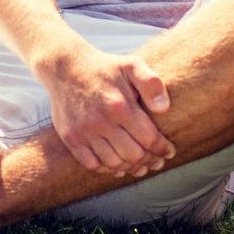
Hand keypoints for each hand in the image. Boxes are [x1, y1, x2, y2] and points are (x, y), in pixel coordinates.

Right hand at [40, 42, 172, 177]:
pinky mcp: (71, 138)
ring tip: (139, 165)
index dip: (162, 149)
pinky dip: (107, 169)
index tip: (169, 151)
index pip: (149, 139)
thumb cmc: (104, 68)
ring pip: (114, 163)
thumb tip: (164, 108)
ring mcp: (84, 132)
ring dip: (130, 167)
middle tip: (156, 160)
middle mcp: (101, 122)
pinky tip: (117, 165)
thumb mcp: (131, 65)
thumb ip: (151, 83)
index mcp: (120, 106)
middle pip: (133, 155)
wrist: (65, 68)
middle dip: (149, 160)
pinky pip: (92, 164)